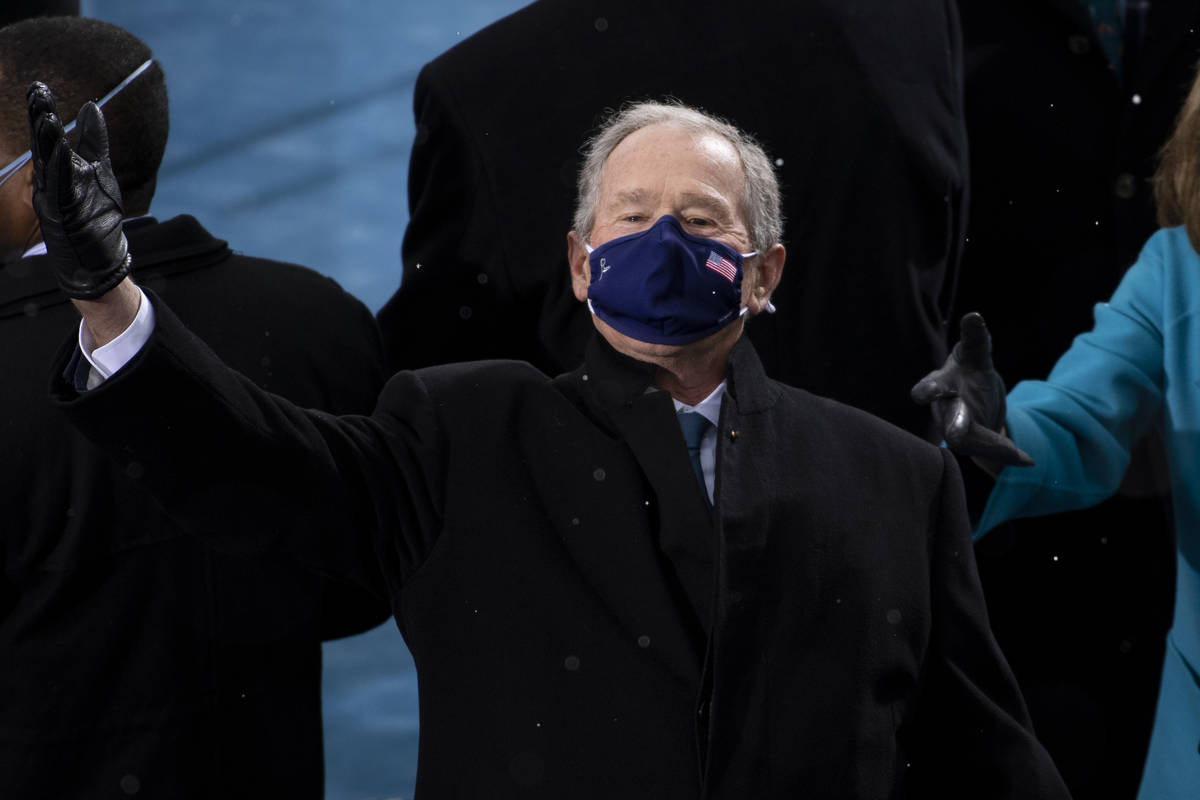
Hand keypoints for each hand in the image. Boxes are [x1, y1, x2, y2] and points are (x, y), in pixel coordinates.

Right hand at [27, 81, 130, 298]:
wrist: (97, 262)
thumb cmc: (95, 216)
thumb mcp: (98, 172)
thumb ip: (94, 141)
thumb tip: (91, 107)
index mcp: (56, 172)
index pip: (48, 138)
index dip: (42, 113)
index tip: (39, 87)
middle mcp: (51, 184)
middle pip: (43, 147)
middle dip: (39, 120)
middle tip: (37, 93)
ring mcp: (55, 200)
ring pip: (48, 166)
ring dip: (47, 141)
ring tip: (46, 116)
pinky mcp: (65, 216)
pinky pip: (62, 190)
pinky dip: (61, 171)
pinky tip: (62, 150)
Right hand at [911, 312, 1033, 466]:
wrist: (972, 394)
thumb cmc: (969, 369)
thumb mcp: (975, 353)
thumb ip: (975, 338)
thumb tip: (974, 316)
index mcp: (940, 385)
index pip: (928, 387)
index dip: (926, 391)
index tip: (923, 394)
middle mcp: (943, 410)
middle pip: (946, 421)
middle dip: (953, 427)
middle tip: (956, 436)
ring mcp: (955, 429)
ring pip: (969, 442)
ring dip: (991, 447)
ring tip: (1018, 455)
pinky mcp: (971, 444)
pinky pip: (988, 450)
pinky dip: (1006, 454)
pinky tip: (1027, 459)